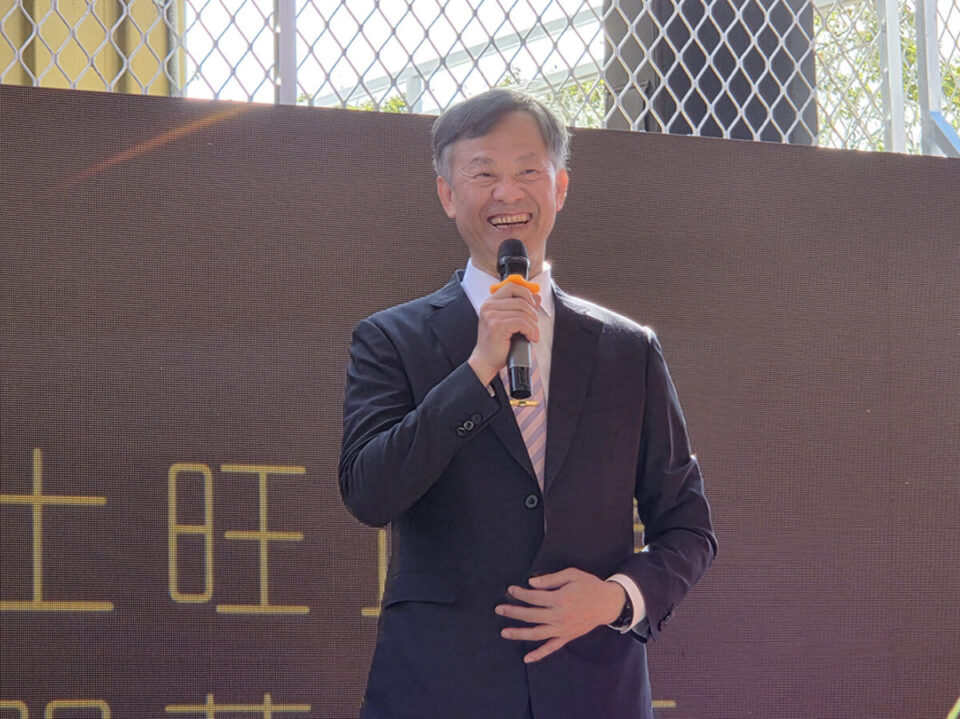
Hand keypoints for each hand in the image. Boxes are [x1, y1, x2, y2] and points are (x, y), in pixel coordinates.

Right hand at [468, 281, 539, 385]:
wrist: (486, 360)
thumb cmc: (497, 343)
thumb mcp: (511, 321)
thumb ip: (522, 308)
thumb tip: (537, 297)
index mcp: (490, 302)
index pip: (512, 286)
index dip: (526, 292)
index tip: (534, 303)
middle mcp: (489, 306)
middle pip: (521, 299)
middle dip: (533, 313)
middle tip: (534, 324)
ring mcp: (491, 315)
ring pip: (523, 312)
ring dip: (533, 325)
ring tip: (532, 334)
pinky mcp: (497, 326)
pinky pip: (522, 322)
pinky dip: (530, 331)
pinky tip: (530, 337)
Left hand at [495, 568, 626, 662]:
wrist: (607, 603)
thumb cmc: (589, 585)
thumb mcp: (572, 575)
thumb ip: (550, 579)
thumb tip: (531, 583)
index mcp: (560, 599)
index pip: (534, 597)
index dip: (520, 593)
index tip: (510, 589)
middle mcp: (559, 616)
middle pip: (531, 615)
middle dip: (513, 612)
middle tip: (498, 609)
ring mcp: (563, 629)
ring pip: (537, 633)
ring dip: (519, 634)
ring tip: (504, 632)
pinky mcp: (567, 637)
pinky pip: (551, 648)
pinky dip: (539, 654)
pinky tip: (527, 658)